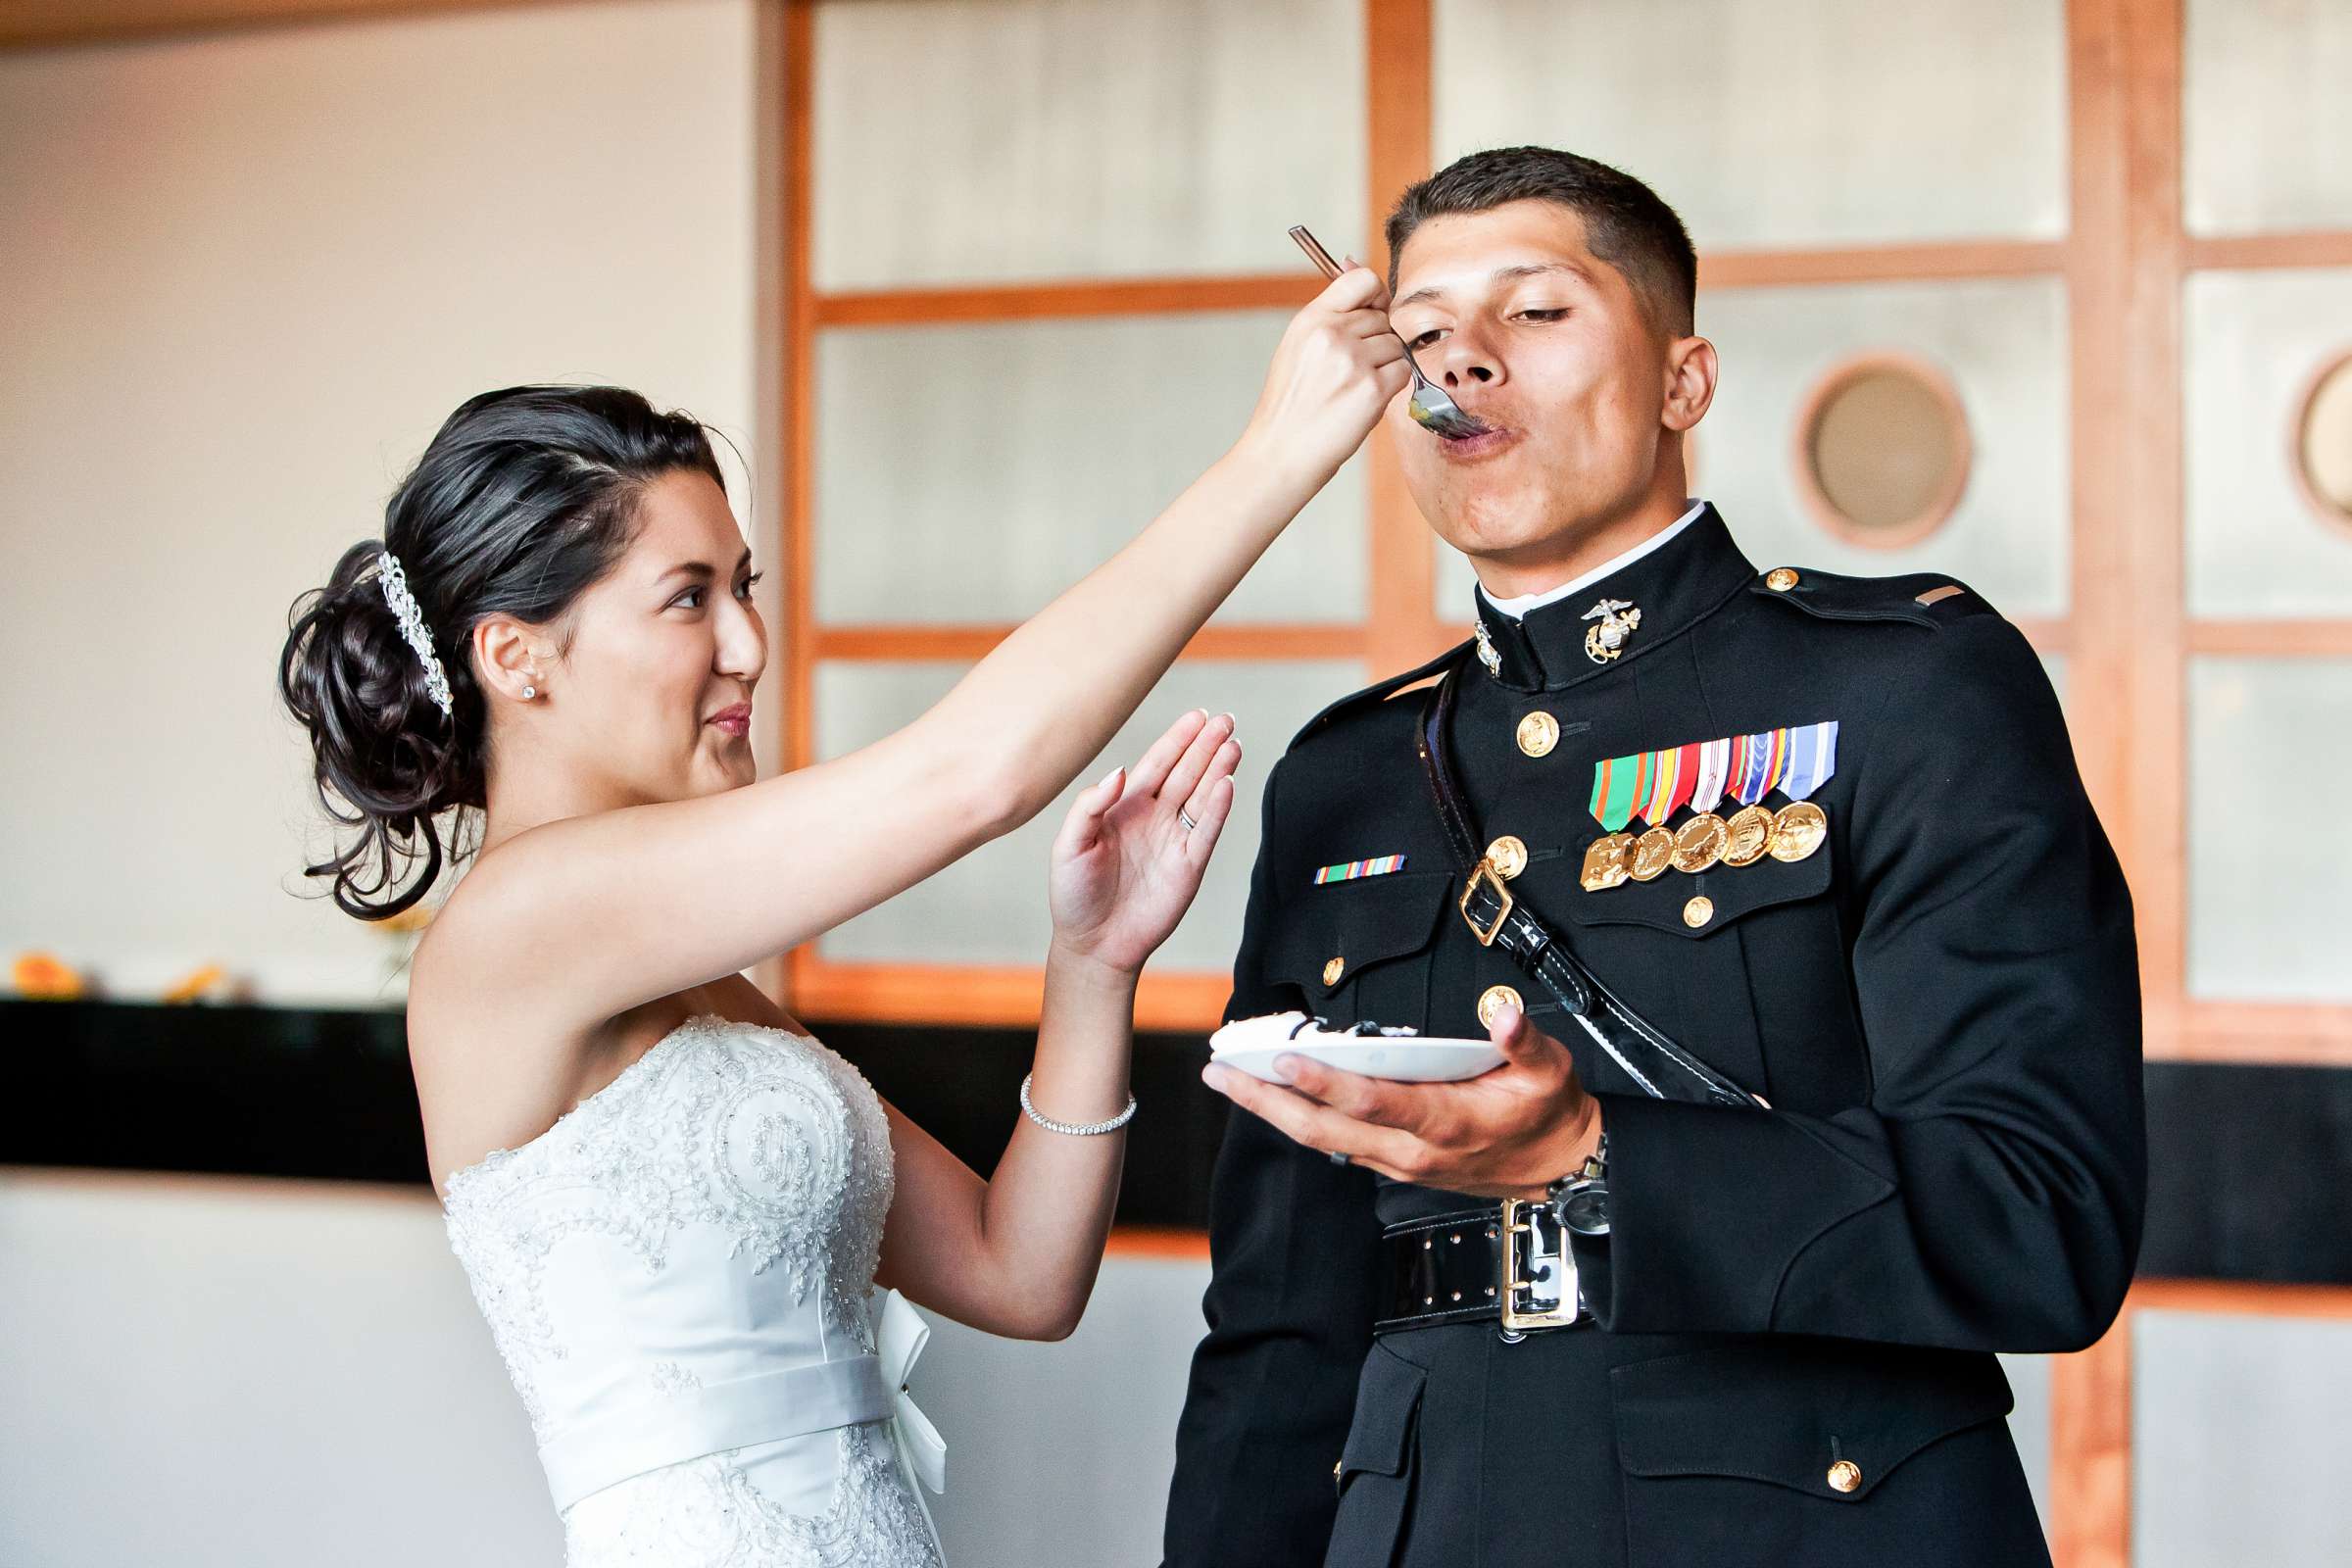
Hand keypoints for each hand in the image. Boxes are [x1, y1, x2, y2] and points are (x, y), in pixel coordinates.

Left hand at [1047, 710, 1241, 974]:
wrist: (1094, 944)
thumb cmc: (1074, 895)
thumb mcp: (1069, 845)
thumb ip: (1090, 806)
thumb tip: (1121, 771)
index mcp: (1125, 807)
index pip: (1157, 764)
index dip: (1178, 739)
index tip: (1198, 716)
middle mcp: (1154, 818)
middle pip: (1187, 773)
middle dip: (1206, 746)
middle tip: (1226, 720)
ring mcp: (1174, 840)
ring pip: (1202, 796)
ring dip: (1218, 770)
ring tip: (1234, 744)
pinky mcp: (1189, 866)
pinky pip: (1207, 831)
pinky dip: (1219, 808)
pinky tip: (1228, 783)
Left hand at [1199, 1005, 1599, 1198]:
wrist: (1559, 1169)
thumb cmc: (1548, 1114)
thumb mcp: (1550, 1071)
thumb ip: (1524, 1042)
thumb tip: (1506, 1014)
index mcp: (1446, 1123)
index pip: (1372, 1103)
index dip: (1325, 1083)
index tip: (1283, 1059)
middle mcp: (1412, 1150)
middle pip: (1324, 1129)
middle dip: (1266, 1102)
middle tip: (1220, 1072)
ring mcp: (1398, 1162)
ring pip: (1321, 1139)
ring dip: (1270, 1111)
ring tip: (1227, 1079)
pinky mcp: (1393, 1163)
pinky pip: (1334, 1142)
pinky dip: (1296, 1119)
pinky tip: (1269, 1097)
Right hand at [1236, 262, 1411, 482]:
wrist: (1281, 452)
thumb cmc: (1290, 406)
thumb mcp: (1296, 347)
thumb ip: (1329, 315)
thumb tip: (1358, 270)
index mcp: (1311, 319)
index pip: (1361, 279)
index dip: (1375, 294)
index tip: (1373, 310)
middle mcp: (1331, 334)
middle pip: (1382, 318)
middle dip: (1376, 341)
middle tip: (1352, 370)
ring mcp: (1353, 360)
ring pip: (1396, 345)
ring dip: (1385, 366)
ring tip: (1354, 388)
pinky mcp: (1372, 389)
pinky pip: (1404, 371)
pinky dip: (1392, 386)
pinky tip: (1365, 401)